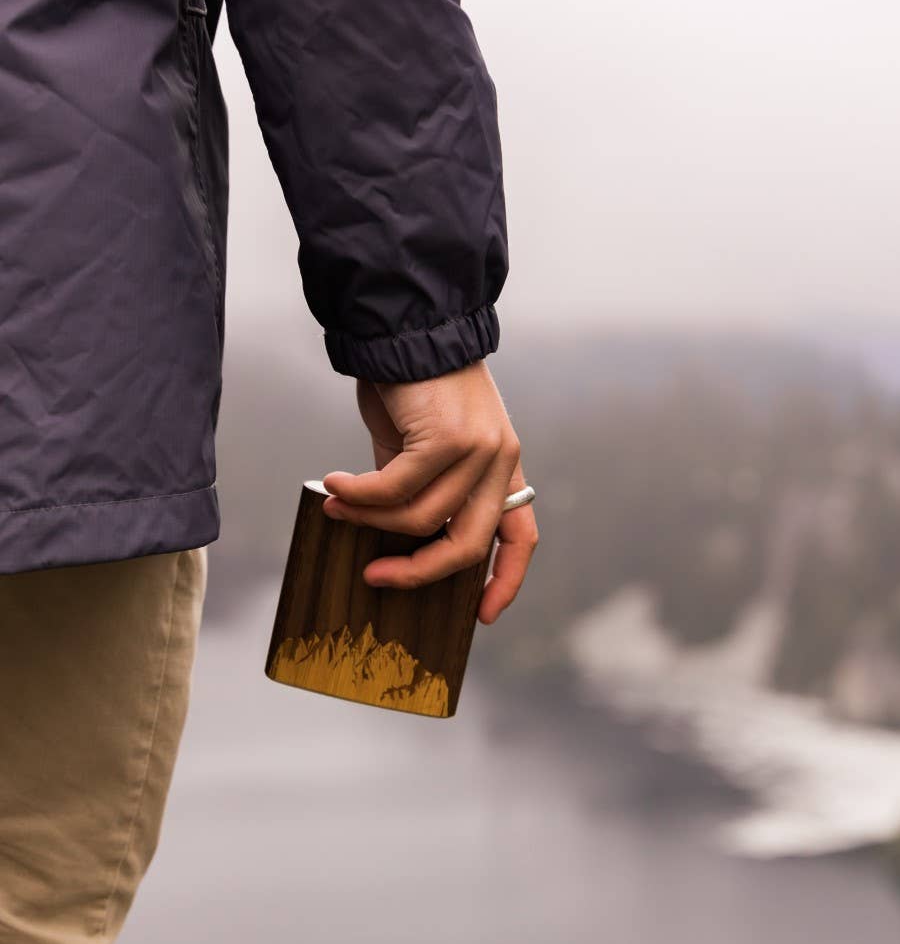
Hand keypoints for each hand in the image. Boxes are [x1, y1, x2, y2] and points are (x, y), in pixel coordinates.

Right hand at [321, 360, 538, 624]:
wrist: (404, 327)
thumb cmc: (410, 390)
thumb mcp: (422, 449)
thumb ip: (419, 493)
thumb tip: (391, 541)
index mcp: (503, 468)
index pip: (522, 537)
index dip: (507, 580)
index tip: (483, 616)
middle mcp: (501, 461)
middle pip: (468, 545)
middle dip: (418, 572)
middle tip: (376, 575)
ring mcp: (480, 449)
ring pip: (421, 519)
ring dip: (368, 521)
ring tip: (335, 508)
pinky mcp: (448, 436)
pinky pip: (396, 489)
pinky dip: (358, 496)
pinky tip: (331, 486)